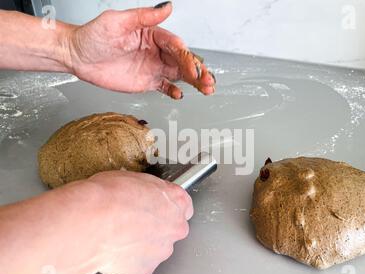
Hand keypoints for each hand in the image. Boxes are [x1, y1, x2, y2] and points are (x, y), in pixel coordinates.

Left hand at [65, 2, 215, 98]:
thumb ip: (144, 16)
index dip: (185, 55)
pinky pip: (164, 87)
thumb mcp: (117, 22)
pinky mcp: (146, 81)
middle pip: (182, 61)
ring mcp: (152, 67)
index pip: (175, 45)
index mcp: (152, 34)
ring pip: (178, 74)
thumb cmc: (93, 36)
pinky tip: (180, 95)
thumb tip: (167, 7)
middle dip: (197, 71)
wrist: (77, 56)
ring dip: (193, 81)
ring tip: (206, 89)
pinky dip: (173, 91)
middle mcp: (155, 51)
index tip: (192, 64)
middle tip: (208, 81)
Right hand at [87, 171, 192, 273]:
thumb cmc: (108, 197)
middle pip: (171, 229)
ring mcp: (162, 250)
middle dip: (155, 228)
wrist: (91, 222)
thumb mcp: (133, 178)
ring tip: (117, 237)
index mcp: (176, 200)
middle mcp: (175, 226)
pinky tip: (113, 250)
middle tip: (131, 223)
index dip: (166, 207)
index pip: (183, 205)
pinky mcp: (146, 270)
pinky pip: (138, 265)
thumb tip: (143, 194)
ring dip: (141, 245)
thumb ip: (148, 190)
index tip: (155, 208)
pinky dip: (127, 261)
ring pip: (155, 249)